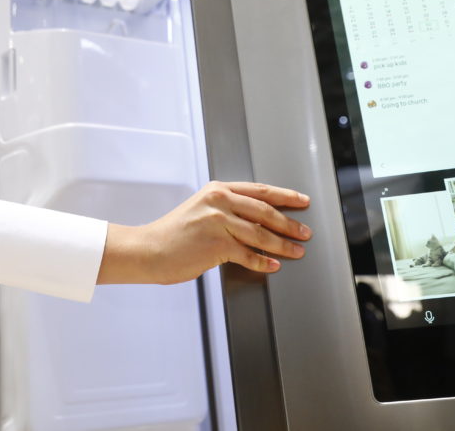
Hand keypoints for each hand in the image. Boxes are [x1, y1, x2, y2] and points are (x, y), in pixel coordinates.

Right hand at [97, 181, 310, 285]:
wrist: (149, 249)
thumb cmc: (174, 233)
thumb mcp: (201, 209)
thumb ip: (227, 209)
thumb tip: (258, 220)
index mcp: (218, 189)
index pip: (260, 190)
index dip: (285, 196)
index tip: (301, 200)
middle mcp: (220, 202)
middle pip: (265, 211)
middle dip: (289, 223)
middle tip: (304, 232)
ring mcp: (219, 222)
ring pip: (261, 233)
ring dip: (283, 244)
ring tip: (296, 250)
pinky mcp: (217, 245)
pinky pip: (248, 255)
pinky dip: (263, 262)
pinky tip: (273, 265)